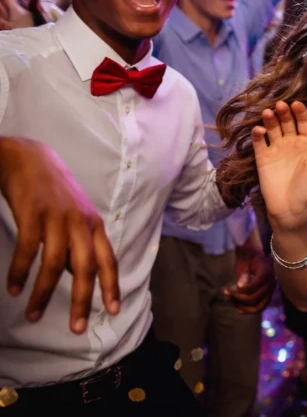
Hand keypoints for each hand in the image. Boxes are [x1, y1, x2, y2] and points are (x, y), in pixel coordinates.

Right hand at [0, 137, 118, 333]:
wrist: (29, 159)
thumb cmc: (53, 192)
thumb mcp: (75, 215)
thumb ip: (80, 242)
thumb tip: (81, 271)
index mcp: (94, 225)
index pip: (109, 260)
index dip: (112, 286)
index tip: (113, 311)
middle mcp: (81, 222)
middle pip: (86, 268)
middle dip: (82, 300)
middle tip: (77, 328)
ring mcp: (57, 217)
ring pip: (55, 264)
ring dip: (42, 293)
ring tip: (32, 314)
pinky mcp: (33, 214)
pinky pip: (28, 250)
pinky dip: (21, 272)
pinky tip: (14, 288)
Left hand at [225, 245, 275, 313]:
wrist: (254, 256)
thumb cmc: (247, 258)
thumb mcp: (243, 262)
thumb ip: (243, 273)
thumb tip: (240, 286)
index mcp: (266, 271)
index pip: (256, 284)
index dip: (242, 289)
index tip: (228, 288)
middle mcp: (270, 283)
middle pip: (254, 297)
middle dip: (237, 298)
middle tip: (225, 293)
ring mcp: (270, 291)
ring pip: (257, 306)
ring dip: (241, 306)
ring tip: (229, 299)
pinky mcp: (266, 296)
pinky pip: (259, 307)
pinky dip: (249, 310)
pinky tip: (238, 309)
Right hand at [252, 101, 306, 231]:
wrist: (290, 208)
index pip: (304, 122)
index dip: (301, 112)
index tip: (296, 104)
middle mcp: (292, 143)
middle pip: (287, 121)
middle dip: (284, 112)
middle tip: (280, 105)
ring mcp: (276, 149)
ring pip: (272, 128)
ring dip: (270, 119)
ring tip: (268, 113)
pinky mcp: (262, 157)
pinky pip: (259, 141)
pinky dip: (258, 133)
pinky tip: (260, 130)